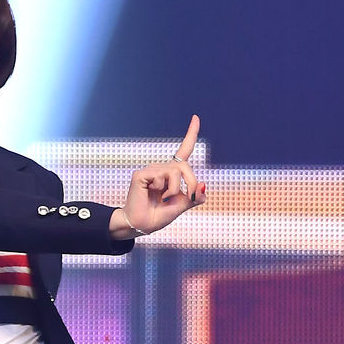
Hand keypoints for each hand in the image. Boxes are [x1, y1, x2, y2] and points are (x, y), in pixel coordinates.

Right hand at [114, 115, 204, 236]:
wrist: (142, 225)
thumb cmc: (159, 215)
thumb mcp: (182, 205)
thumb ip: (195, 196)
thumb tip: (202, 185)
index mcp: (172, 173)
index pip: (184, 150)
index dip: (191, 134)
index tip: (195, 118)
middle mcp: (161, 168)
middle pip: (184, 166)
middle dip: (191, 181)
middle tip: (189, 197)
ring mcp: (150, 171)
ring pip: (175, 172)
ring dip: (175, 189)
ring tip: (164, 199)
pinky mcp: (141, 175)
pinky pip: (162, 176)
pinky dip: (164, 189)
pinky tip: (152, 194)